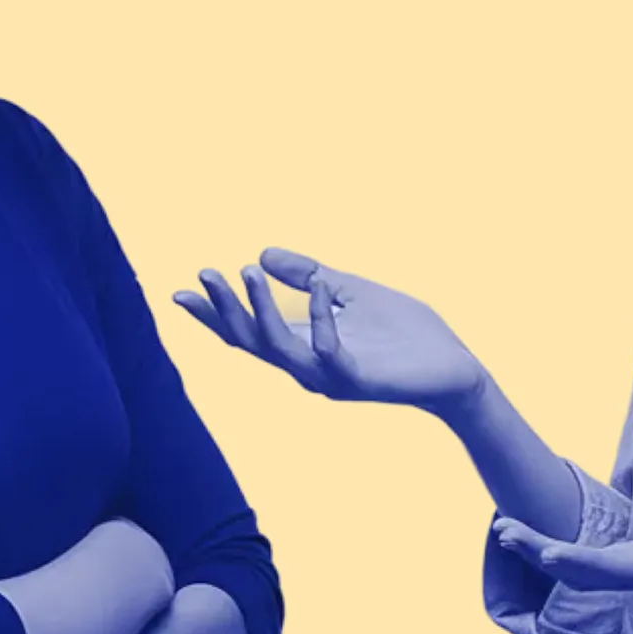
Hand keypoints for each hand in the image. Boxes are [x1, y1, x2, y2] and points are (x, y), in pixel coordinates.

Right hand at [173, 247, 485, 413]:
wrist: (453, 367)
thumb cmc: (405, 334)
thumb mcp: (351, 291)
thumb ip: (309, 276)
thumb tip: (263, 253)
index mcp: (302, 346)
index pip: (247, 332)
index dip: (213, 315)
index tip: (179, 291)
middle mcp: (306, 367)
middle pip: (250, 342)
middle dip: (224, 309)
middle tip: (204, 273)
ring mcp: (329, 377)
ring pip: (279, 348)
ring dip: (261, 309)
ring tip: (248, 270)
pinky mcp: (358, 380)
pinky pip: (329, 351)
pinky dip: (321, 318)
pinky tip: (322, 287)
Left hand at [493, 478, 632, 592]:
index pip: (611, 568)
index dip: (575, 560)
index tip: (541, 549)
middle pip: (582, 572)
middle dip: (540, 551)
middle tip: (500, 528)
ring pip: (582, 568)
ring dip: (542, 549)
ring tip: (503, 528)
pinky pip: (593, 559)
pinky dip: (562, 547)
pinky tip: (541, 534)